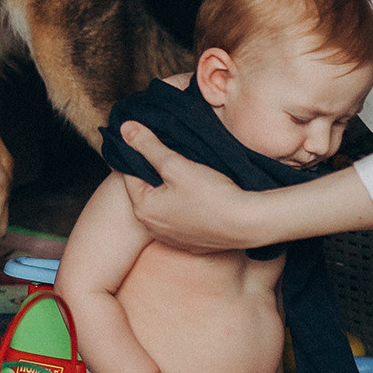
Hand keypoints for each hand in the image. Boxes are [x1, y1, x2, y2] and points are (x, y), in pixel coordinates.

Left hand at [117, 122, 273, 252]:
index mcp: (143, 209)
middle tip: (178, 159)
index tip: (159, 145)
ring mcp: (173, 238)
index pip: (132, 174)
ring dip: (174, 190)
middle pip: (148, 190)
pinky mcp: (192, 243)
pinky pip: (183, 218)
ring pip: (166, 205)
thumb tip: (125, 129)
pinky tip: (202, 197)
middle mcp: (153, 228)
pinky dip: (188, 206)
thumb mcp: (175, 164)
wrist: (248, 223)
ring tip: (192, 176)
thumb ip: (148, 146)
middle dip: (159, 173)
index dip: (143, 155)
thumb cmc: (211, 195)